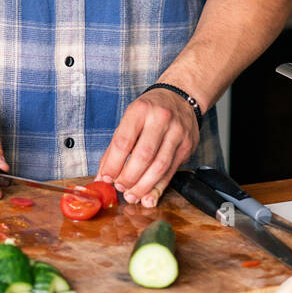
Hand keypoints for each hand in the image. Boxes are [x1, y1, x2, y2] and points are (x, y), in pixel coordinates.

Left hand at [96, 88, 199, 206]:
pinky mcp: (187, 146)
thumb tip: (104, 175)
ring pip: (160, 167)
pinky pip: (171, 171)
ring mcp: (177, 133)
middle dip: (129, 177)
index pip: (124, 141)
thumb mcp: (130, 119)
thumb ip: (115, 147)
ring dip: (144, 186)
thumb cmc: (150, 110)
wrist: (180, 97)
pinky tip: (148, 195)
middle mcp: (161, 119)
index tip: (106, 178)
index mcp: (141, 110)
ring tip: (132, 195)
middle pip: (144, 156)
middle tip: (120, 188)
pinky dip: (158, 187)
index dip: (113, 163)